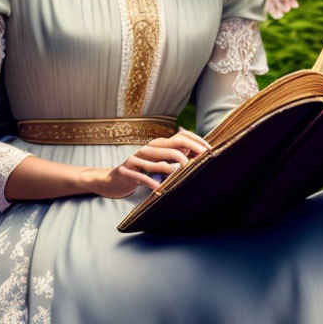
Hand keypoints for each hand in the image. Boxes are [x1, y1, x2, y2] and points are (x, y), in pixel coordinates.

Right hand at [90, 127, 211, 198]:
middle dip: (189, 152)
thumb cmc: (140, 171)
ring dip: (169, 169)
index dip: (196, 140)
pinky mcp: (127, 170)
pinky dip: (150, 181)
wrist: (113, 179)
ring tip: (180, 174)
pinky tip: (157, 187)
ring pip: (156, 161)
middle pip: (172, 146)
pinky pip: (140, 176)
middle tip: (202, 160)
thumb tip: (197, 154)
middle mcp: (149, 148)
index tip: (209, 149)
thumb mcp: (158, 162)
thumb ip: (174, 156)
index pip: (180, 136)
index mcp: (158, 144)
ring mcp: (136, 158)